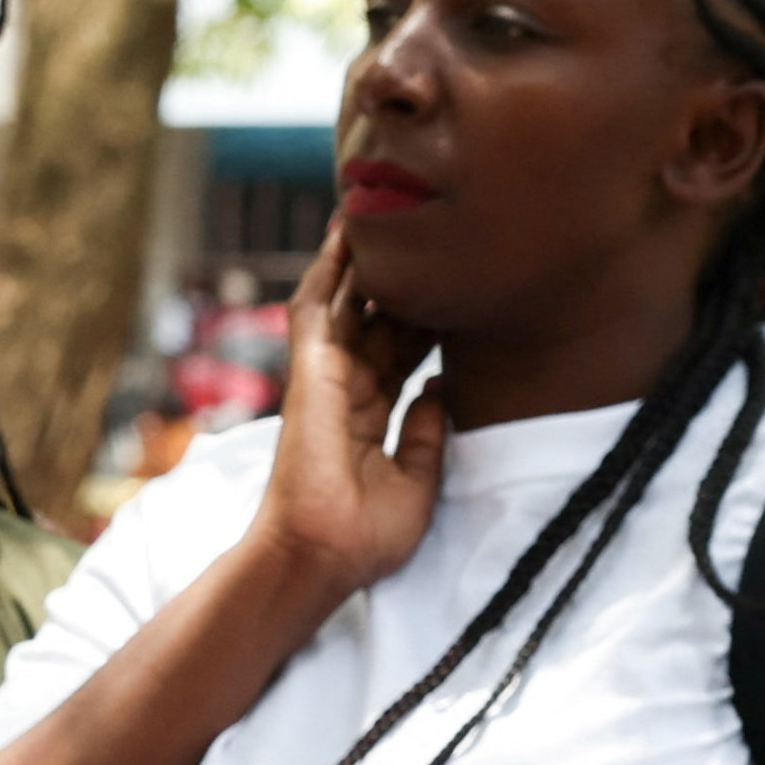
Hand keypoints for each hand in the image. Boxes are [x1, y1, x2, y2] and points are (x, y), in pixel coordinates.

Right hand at [250, 227, 447, 600]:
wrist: (322, 554)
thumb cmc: (364, 537)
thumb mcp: (419, 481)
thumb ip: (428, 432)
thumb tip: (443, 387)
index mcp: (370, 417)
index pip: (400, 352)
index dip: (424, 315)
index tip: (455, 282)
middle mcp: (347, 391)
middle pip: (377, 319)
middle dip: (397, 276)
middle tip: (425, 226)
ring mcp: (325, 379)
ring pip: (343, 303)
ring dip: (358, 260)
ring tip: (377, 210)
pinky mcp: (309, 372)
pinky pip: (315, 309)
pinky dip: (329, 270)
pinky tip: (344, 232)